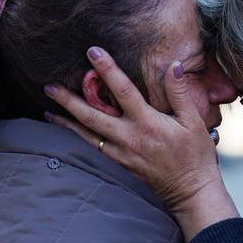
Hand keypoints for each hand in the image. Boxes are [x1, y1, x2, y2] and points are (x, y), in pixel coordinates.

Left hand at [44, 47, 238, 240]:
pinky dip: (78, 138)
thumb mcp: (194, 122)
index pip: (123, 90)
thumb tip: (173, 66)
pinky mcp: (119, 165)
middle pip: (91, 116)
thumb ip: (179, 92)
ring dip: (65, 122)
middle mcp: (129, 138)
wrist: (191, 190)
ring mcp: (121, 153)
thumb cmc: (195, 155)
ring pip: (86, 135)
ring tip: (48, 109)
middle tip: (49, 86)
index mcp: (148, 123)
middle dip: (69, 100)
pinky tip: (67, 131)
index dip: (108, 69)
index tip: (93, 52)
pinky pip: (93, 149)